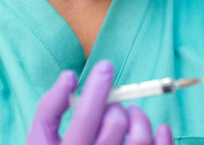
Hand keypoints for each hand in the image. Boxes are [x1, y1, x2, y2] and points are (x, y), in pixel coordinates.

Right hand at [28, 60, 173, 144]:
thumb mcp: (41, 136)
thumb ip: (51, 107)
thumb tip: (70, 77)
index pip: (85, 117)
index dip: (96, 89)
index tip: (105, 66)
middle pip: (115, 124)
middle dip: (115, 105)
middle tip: (112, 105)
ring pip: (141, 138)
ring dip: (139, 117)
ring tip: (131, 115)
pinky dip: (163, 136)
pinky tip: (158, 129)